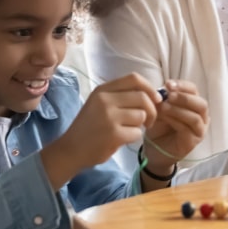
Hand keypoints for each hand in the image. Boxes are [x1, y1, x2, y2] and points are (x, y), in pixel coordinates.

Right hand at [40, 73, 159, 188]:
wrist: (71, 149)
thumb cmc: (90, 127)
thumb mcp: (100, 104)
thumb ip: (121, 97)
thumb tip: (153, 95)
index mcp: (103, 90)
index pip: (134, 78)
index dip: (150, 88)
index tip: (156, 99)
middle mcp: (105, 99)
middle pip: (142, 97)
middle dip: (152, 110)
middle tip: (149, 121)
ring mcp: (109, 116)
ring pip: (141, 116)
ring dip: (140, 126)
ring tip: (128, 130)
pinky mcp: (113, 134)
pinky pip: (137, 133)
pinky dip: (134, 138)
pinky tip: (122, 140)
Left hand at [142, 79, 208, 176]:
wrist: (154, 150)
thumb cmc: (159, 128)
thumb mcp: (159, 110)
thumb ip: (163, 100)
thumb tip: (163, 89)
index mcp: (194, 105)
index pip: (194, 90)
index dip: (182, 85)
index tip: (167, 84)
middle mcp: (201, 117)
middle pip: (201, 103)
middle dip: (184, 97)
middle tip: (169, 95)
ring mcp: (200, 130)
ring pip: (196, 116)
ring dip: (179, 109)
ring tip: (163, 107)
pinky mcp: (194, 141)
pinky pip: (188, 128)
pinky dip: (176, 120)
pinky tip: (164, 117)